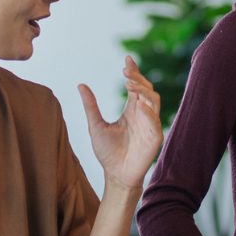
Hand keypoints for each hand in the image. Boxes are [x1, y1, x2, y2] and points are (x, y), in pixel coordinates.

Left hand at [79, 58, 162, 190]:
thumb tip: (81, 85)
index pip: (136, 86)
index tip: (127, 59)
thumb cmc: (107, 153)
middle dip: (138, 78)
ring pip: (154, 100)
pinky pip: (155, 122)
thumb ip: (91, 106)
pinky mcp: (154, 138)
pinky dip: (149, 112)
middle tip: (125, 71)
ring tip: (129, 85)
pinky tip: (139, 105)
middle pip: (146, 89)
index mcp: (131, 110)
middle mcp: (143, 115)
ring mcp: (150, 125)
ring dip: (144, 91)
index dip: (134, 72)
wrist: (115, 176)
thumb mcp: (96, 126)